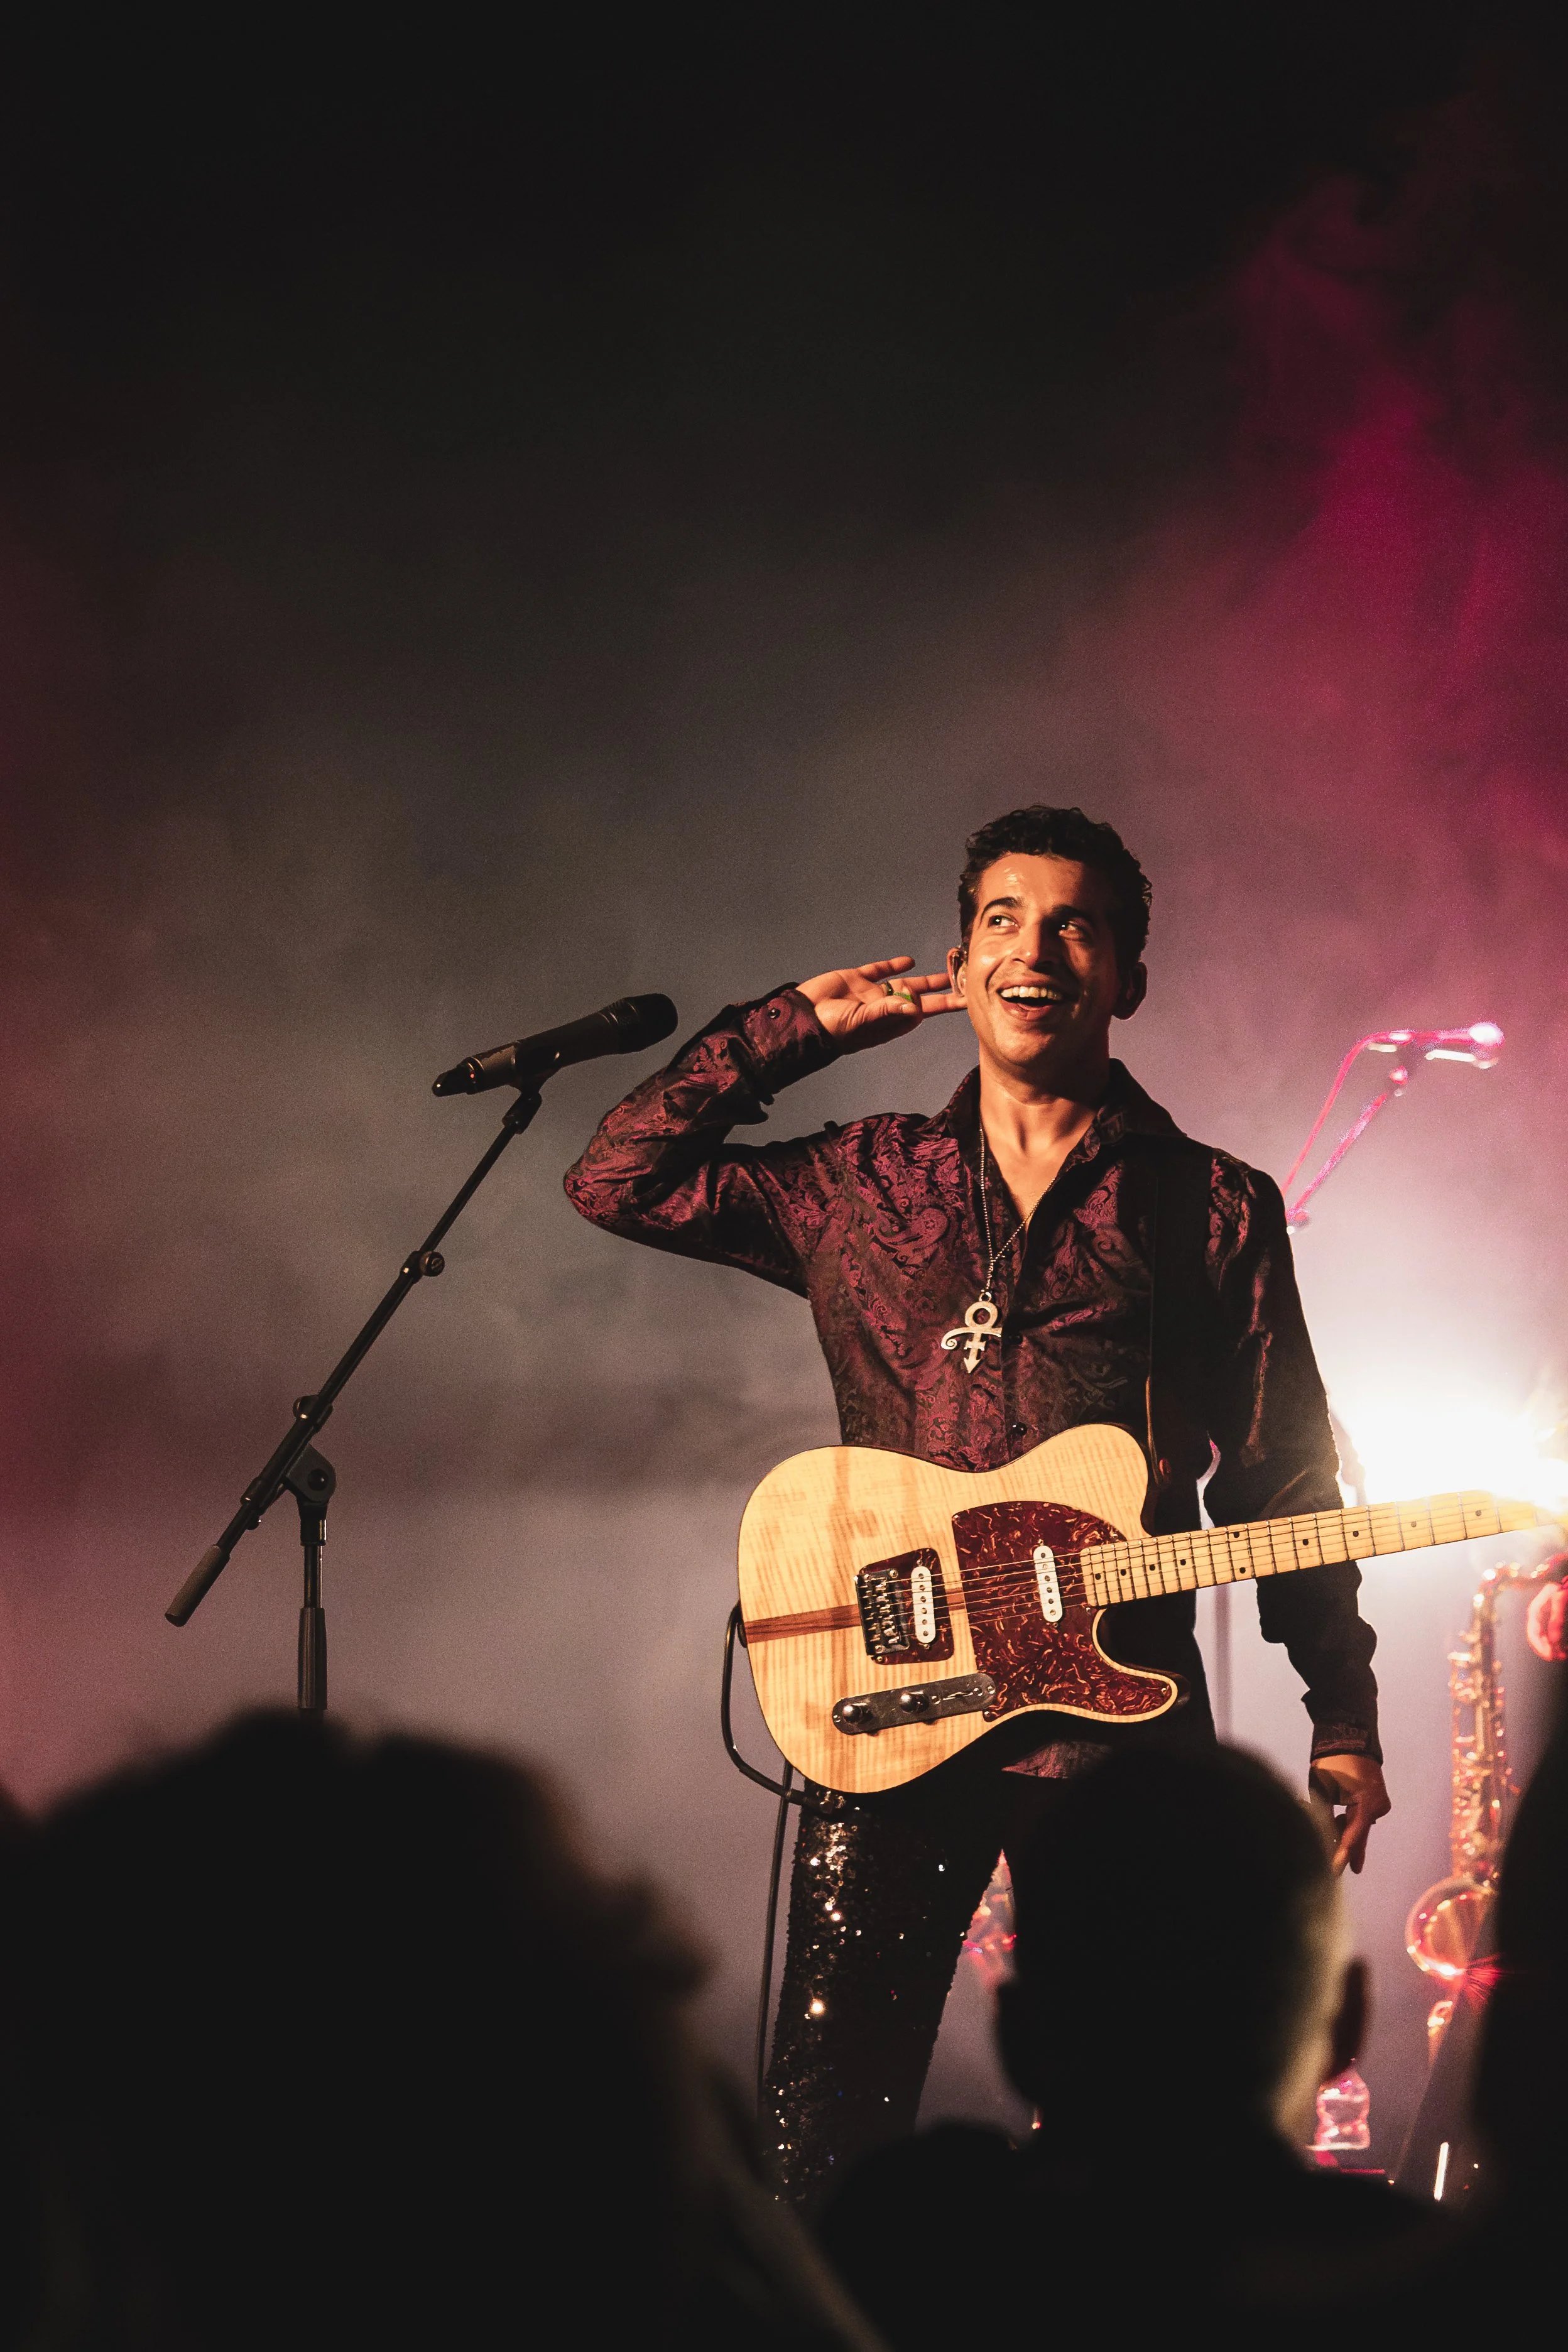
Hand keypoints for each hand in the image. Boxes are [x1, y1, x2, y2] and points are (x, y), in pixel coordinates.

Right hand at [796, 957, 960, 1054]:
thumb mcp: (860, 1023)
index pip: (920, 1014)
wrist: (801, 1016)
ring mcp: (871, 993)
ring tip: (947, 973)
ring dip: (925, 980)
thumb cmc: (830, 1029)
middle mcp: (883, 1009)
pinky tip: (909, 962)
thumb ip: (885, 1012)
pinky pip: (879, 971)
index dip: (941, 1006)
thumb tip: (912, 1006)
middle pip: (919, 1000)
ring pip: (904, 984)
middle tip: (965, 986)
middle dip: (942, 994)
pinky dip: (894, 966)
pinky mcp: (857, 979)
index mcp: (887, 1024)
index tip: (961, 998)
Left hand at [1309, 1755, 1390, 1876]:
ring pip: (1360, 1827)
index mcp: (1366, 1801)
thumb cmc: (1332, 1763)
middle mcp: (1378, 1805)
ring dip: (1344, 1833)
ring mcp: (1380, 1803)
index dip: (1342, 1852)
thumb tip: (1318, 1837)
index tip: (1334, 1870)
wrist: (1348, 1739)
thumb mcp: (1322, 1789)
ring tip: (1329, 1840)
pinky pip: (1362, 1818)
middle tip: (1337, 1872)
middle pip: (1359, 1834)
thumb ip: (1323, 1815)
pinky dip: (1350, 1823)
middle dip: (1346, 1851)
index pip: (1353, 1834)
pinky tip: (1337, 1825)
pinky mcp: (1377, 1801)